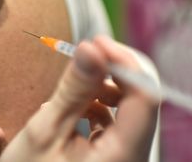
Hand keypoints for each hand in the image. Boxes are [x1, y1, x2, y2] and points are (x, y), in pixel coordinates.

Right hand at [0, 36, 158, 161]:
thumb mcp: (46, 130)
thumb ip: (73, 89)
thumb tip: (91, 47)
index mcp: (122, 156)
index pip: (144, 97)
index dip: (124, 62)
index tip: (95, 41)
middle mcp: (132, 158)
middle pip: (139, 102)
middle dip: (112, 74)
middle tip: (83, 57)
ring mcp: (124, 158)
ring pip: (127, 111)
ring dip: (103, 90)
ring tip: (74, 87)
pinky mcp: (114, 157)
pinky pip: (116, 123)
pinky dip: (98, 107)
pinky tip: (75, 108)